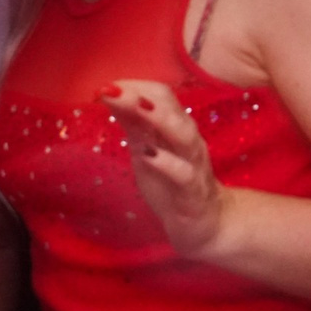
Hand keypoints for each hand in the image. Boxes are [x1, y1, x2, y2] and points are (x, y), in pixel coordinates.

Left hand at [99, 81, 225, 258]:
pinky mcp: (193, 193)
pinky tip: (148, 155)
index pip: (160, 96)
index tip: (106, 85)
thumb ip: (133, 124)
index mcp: (176, 128)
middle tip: (111, 89)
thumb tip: (109, 94)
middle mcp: (188, 141)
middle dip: (141, 96)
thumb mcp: (146, 151)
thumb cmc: (172, 184)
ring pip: (184, 136)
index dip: (134, 87)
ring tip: (136, 108)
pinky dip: (167, 163)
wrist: (205, 225)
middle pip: (172, 108)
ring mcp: (194, 166)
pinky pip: (184, 174)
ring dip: (159, 119)